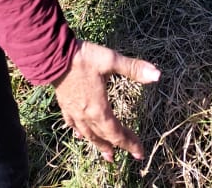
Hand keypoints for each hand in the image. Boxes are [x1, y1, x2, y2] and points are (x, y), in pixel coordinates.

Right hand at [54, 40, 160, 161]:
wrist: (53, 55)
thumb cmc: (84, 58)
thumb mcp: (111, 60)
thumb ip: (134, 68)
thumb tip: (157, 75)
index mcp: (99, 108)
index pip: (117, 132)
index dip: (129, 143)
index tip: (140, 152)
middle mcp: (86, 115)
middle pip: (104, 136)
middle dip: (118, 146)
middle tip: (129, 155)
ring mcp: (74, 112)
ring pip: (88, 134)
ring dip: (99, 145)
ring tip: (107, 155)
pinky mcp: (64, 105)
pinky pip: (73, 124)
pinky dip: (79, 132)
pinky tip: (80, 135)